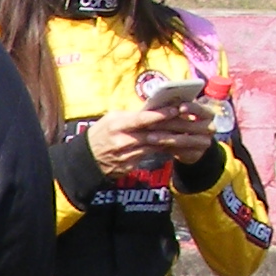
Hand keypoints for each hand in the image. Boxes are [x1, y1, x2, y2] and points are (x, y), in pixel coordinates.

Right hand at [85, 97, 214, 172]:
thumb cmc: (100, 134)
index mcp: (116, 126)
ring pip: (155, 146)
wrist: (87, 160)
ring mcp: (127, 156)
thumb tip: (152, 109)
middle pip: (152, 134)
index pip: (141, 119)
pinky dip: (163, 149)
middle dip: (171, 127)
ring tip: (186, 132)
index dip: (159, 115)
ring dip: (172, 139)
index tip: (175, 110)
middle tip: (188, 121)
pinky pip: (150, 156)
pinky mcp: (130, 166)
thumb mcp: (111, 119)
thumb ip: (131, 115)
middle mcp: (122, 142)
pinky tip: (174, 144)